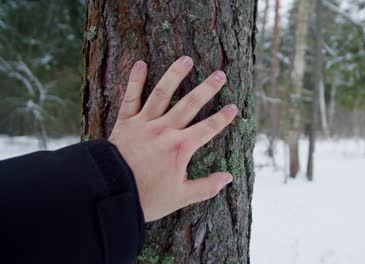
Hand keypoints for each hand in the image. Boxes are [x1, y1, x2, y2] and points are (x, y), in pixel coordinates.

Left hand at [108, 57, 236, 221]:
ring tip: (186, 59)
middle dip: (207, 88)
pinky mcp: (125, 122)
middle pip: (190, 104)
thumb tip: (228, 177)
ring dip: (176, 75)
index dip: (223, 118)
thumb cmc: (145, 197)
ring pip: (163, 94)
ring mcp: (144, 123)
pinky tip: (140, 63)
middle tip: (219, 74)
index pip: (208, 128)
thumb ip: (207, 187)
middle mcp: (165, 130)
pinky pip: (131, 98)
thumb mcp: (180, 197)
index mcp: (181, 147)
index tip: (233, 107)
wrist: (109, 192)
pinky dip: (135, 80)